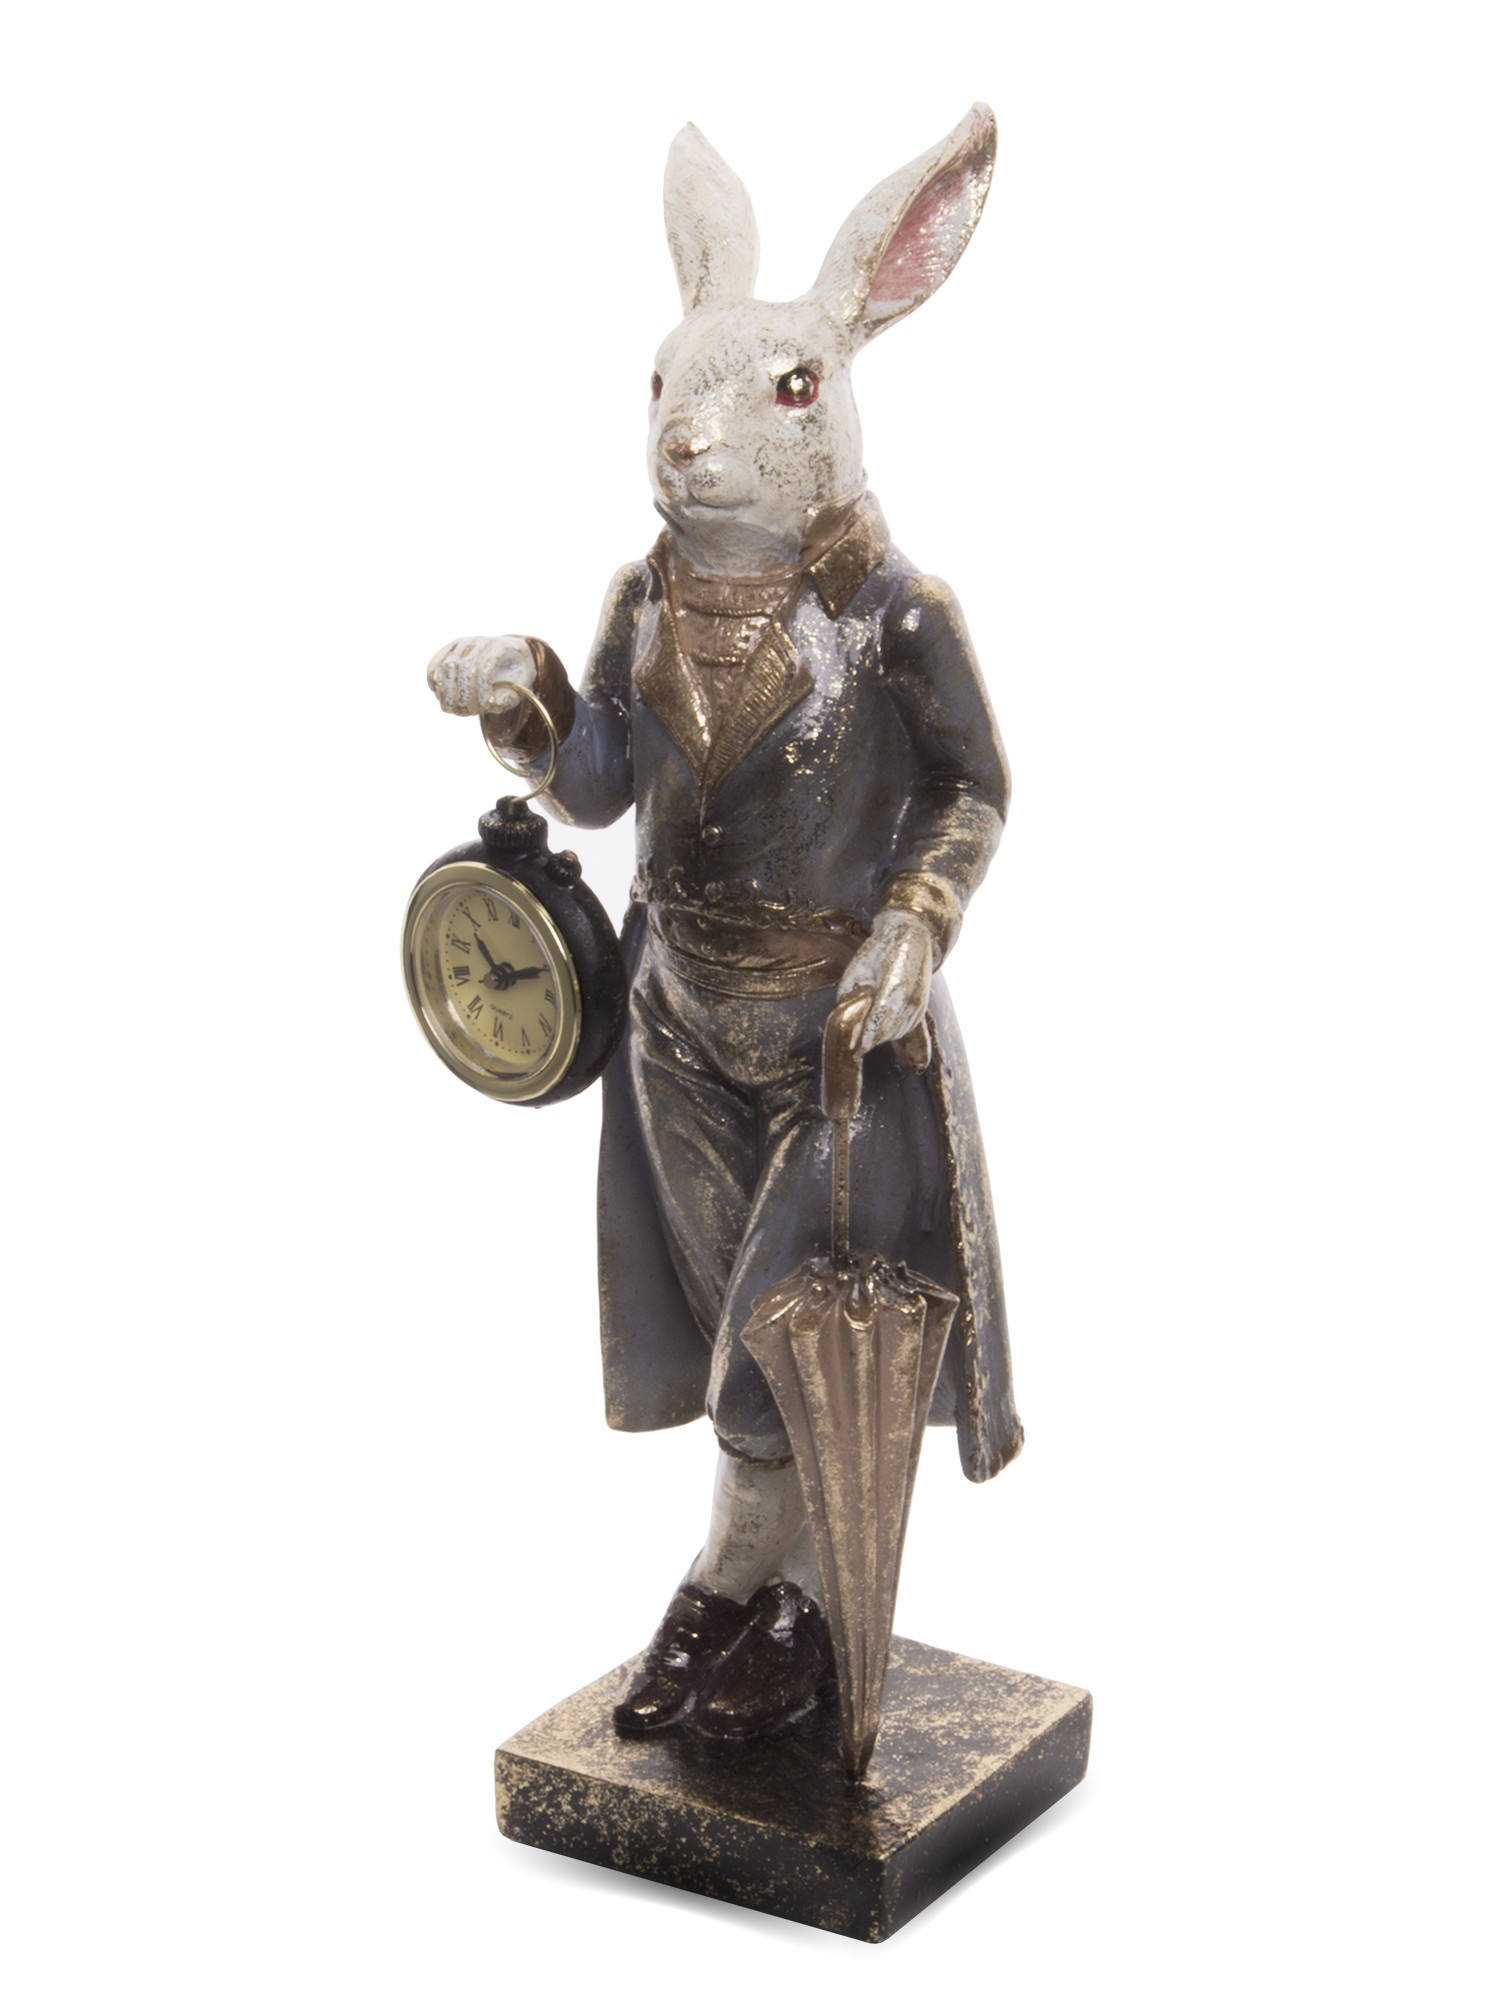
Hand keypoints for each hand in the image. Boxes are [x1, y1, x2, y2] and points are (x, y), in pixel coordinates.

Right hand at [426, 635, 536, 723]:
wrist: (509, 654)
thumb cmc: (515, 675)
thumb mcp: (520, 688)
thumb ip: (506, 699)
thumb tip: (486, 704)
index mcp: (501, 647)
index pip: (484, 669)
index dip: (480, 692)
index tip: (483, 708)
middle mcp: (480, 641)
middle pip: (463, 668)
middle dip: (462, 695)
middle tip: (464, 713)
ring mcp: (463, 642)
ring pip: (447, 666)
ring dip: (447, 692)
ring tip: (452, 709)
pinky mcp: (450, 648)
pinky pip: (435, 663)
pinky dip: (434, 681)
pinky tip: (439, 695)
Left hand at [836, 909, 932, 1053]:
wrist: (911, 937)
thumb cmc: (880, 950)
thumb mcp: (858, 969)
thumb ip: (853, 994)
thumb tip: (848, 1017)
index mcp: (892, 984)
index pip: (879, 1019)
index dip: (867, 1036)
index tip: (856, 1048)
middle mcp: (910, 996)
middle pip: (889, 1030)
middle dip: (872, 1039)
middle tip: (856, 1044)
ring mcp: (919, 1001)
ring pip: (899, 1031)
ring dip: (883, 1036)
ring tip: (868, 1033)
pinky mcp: (922, 1005)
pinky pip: (908, 1027)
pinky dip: (895, 1031)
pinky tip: (883, 1027)